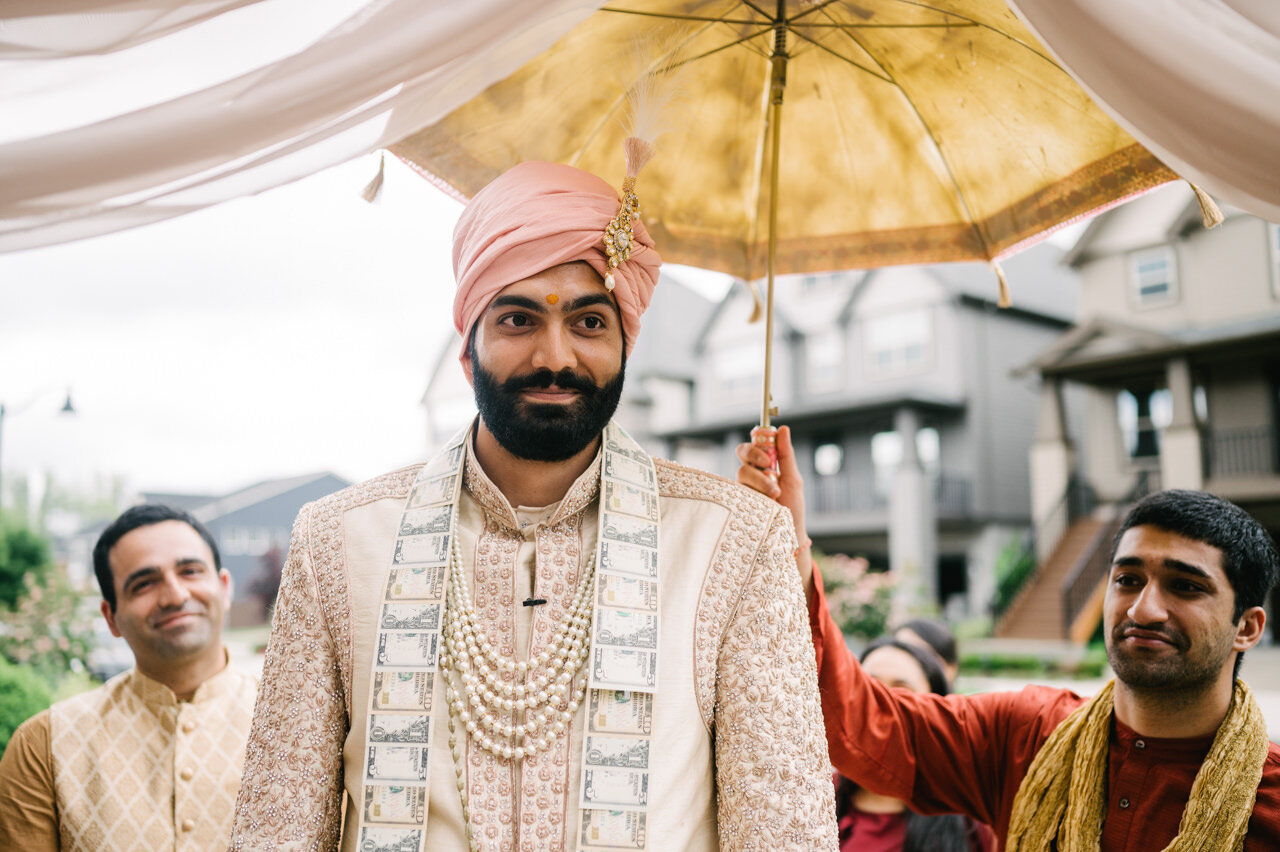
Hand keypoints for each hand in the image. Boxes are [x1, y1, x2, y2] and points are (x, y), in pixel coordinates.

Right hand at [736, 425, 813, 596]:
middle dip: (756, 456)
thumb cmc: (793, 507)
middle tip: (770, 467)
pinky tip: (763, 502)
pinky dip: (753, 493)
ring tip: (775, 495)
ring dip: (761, 481)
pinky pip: (737, 490)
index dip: (756, 441)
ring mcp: (743, 488)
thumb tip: (783, 429)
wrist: (789, 535)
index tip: (766, 445)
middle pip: (742, 453)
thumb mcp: (794, 478)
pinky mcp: (738, 502)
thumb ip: (786, 454)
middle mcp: (750, 475)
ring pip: (742, 471)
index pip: (752, 444)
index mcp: (763, 465)